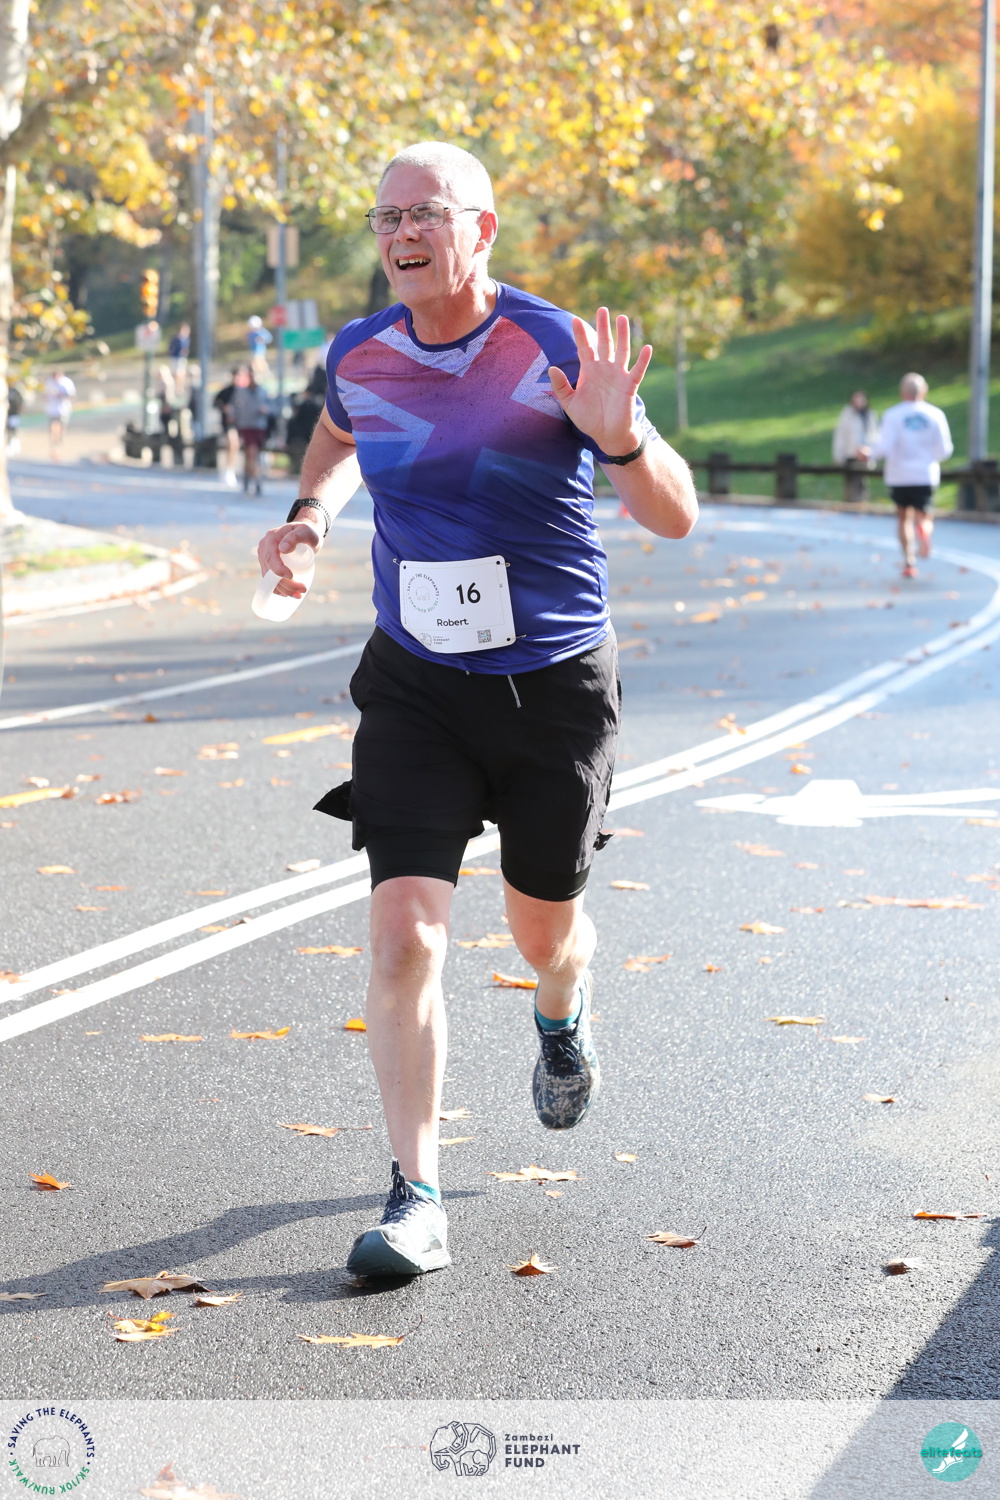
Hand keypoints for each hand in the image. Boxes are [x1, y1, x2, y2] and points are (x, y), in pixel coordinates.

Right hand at [256, 521, 319, 597]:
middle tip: (303, 589)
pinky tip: (288, 594)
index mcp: (271, 539)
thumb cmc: (307, 532)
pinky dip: (278, 589)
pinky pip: (269, 580)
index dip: (278, 570)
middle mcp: (264, 548)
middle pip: (270, 571)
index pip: (270, 558)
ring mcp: (264, 557)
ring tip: (299, 594)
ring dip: (282, 590)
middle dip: (285, 584)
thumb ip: (296, 537)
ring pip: (269, 578)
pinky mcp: (267, 565)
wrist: (305, 534)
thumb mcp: (305, 531)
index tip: (292, 577)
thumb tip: (282, 549)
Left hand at [548, 307, 651, 455]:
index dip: (580, 335)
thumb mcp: (569, 404)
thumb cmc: (589, 419)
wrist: (606, 435)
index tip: (575, 320)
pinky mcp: (629, 386)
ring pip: (621, 351)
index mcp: (589, 371)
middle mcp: (604, 369)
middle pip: (604, 343)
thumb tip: (551, 368)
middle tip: (602, 309)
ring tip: (622, 318)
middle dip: (603, 327)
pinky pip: (637, 370)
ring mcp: (618, 375)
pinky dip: (643, 360)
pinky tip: (647, 347)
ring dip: (622, 335)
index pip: (584, 348)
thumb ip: (560, 387)